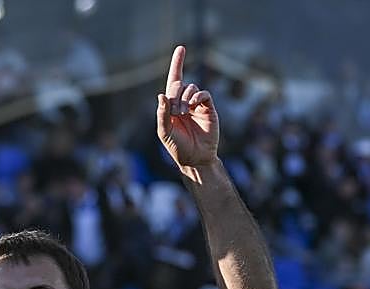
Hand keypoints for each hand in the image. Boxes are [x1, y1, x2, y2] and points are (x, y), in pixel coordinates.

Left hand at [156, 45, 219, 171]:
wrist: (195, 158)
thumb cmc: (177, 147)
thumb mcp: (164, 132)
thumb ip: (161, 114)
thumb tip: (161, 95)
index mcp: (172, 105)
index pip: (174, 80)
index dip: (177, 64)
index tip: (181, 48)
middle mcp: (184, 102)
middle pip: (179, 84)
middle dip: (175, 93)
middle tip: (176, 110)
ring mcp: (197, 105)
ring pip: (191, 87)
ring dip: (185, 97)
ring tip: (184, 112)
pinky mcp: (209, 108)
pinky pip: (204, 94)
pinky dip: (197, 96)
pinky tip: (193, 107)